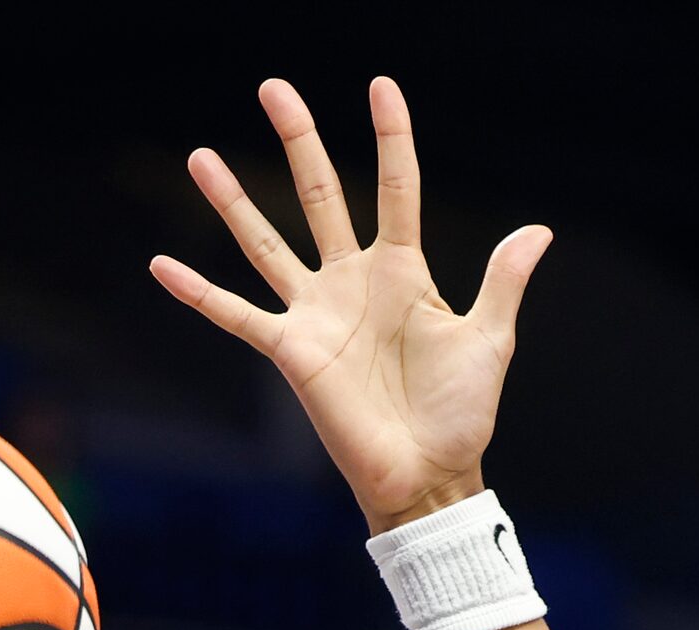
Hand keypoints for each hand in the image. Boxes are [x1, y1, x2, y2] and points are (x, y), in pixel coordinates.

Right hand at [149, 77, 549, 533]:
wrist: (426, 474)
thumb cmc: (460, 414)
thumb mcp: (489, 340)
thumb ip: (502, 282)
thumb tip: (538, 230)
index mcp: (405, 271)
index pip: (397, 187)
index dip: (392, 137)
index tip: (381, 86)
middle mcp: (353, 282)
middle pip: (320, 194)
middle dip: (300, 141)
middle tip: (274, 87)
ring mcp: (316, 314)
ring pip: (266, 242)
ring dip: (233, 200)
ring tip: (201, 157)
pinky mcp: (290, 352)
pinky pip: (235, 315)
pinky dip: (197, 293)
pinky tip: (160, 265)